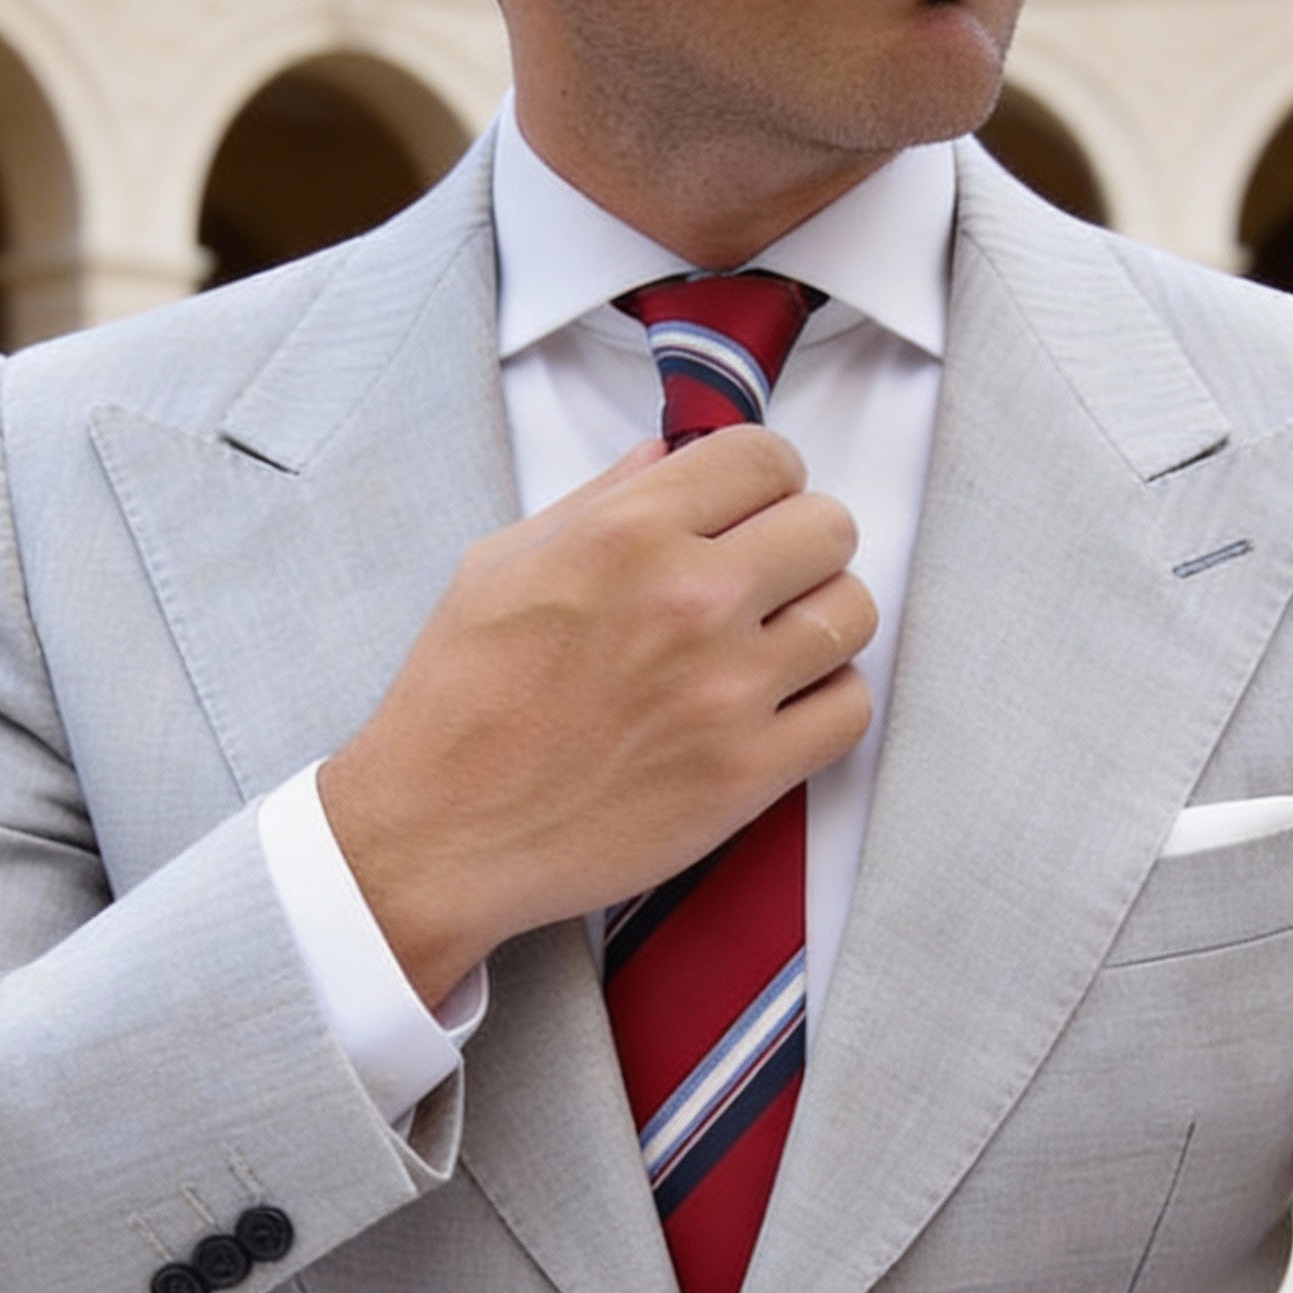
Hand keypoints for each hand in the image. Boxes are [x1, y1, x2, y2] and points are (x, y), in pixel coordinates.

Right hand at [318, 427, 877, 1003]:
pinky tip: (781, 709)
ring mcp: (728, 691)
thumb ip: (598, 503)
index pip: (766, 458)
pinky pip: (850, 711)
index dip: (766, 479)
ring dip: (821, 622)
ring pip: (852, 615)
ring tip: (776, 646)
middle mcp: (691, 599)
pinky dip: (827, 703)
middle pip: (828, 528)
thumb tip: (666, 461)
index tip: (751, 510)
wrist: (441, 835)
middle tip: (768, 580)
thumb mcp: (501, 565)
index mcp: (627, 535)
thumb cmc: (459, 702)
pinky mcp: (749, 774)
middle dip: (802, 545)